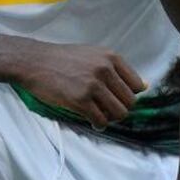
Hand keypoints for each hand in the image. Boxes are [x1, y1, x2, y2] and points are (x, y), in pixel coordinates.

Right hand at [13, 42, 146, 128]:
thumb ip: (116, 69)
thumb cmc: (61, 59)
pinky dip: (99, 125)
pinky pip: (101, 120)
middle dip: (119, 109)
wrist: (33, 62)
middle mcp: (105, 70)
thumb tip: (145, 86)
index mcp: (111, 57)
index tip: (115, 98)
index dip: (127, 95)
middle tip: (106, 110)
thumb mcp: (93, 55)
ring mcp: (93, 85)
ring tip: (99, 116)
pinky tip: (92, 122)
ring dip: (111, 118)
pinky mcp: (80, 100)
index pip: (136, 85)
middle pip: (129, 101)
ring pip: (118, 113)